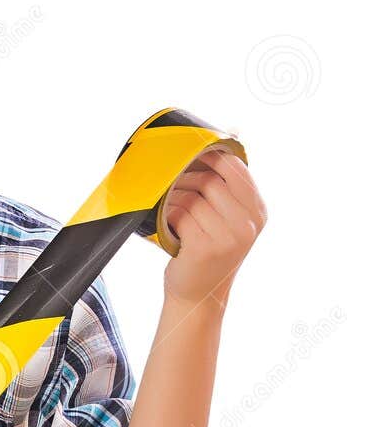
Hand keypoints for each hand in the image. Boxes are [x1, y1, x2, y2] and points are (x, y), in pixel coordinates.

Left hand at [161, 146, 266, 312]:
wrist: (197, 296)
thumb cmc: (207, 250)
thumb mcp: (228, 217)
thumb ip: (229, 184)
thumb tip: (234, 129)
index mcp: (258, 211)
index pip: (236, 167)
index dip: (210, 156)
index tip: (191, 156)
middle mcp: (249, 224)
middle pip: (211, 180)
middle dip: (186, 177)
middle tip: (171, 182)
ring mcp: (229, 237)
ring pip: (194, 197)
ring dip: (174, 197)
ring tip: (168, 206)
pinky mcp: (206, 248)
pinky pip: (182, 216)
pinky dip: (168, 216)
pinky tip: (167, 225)